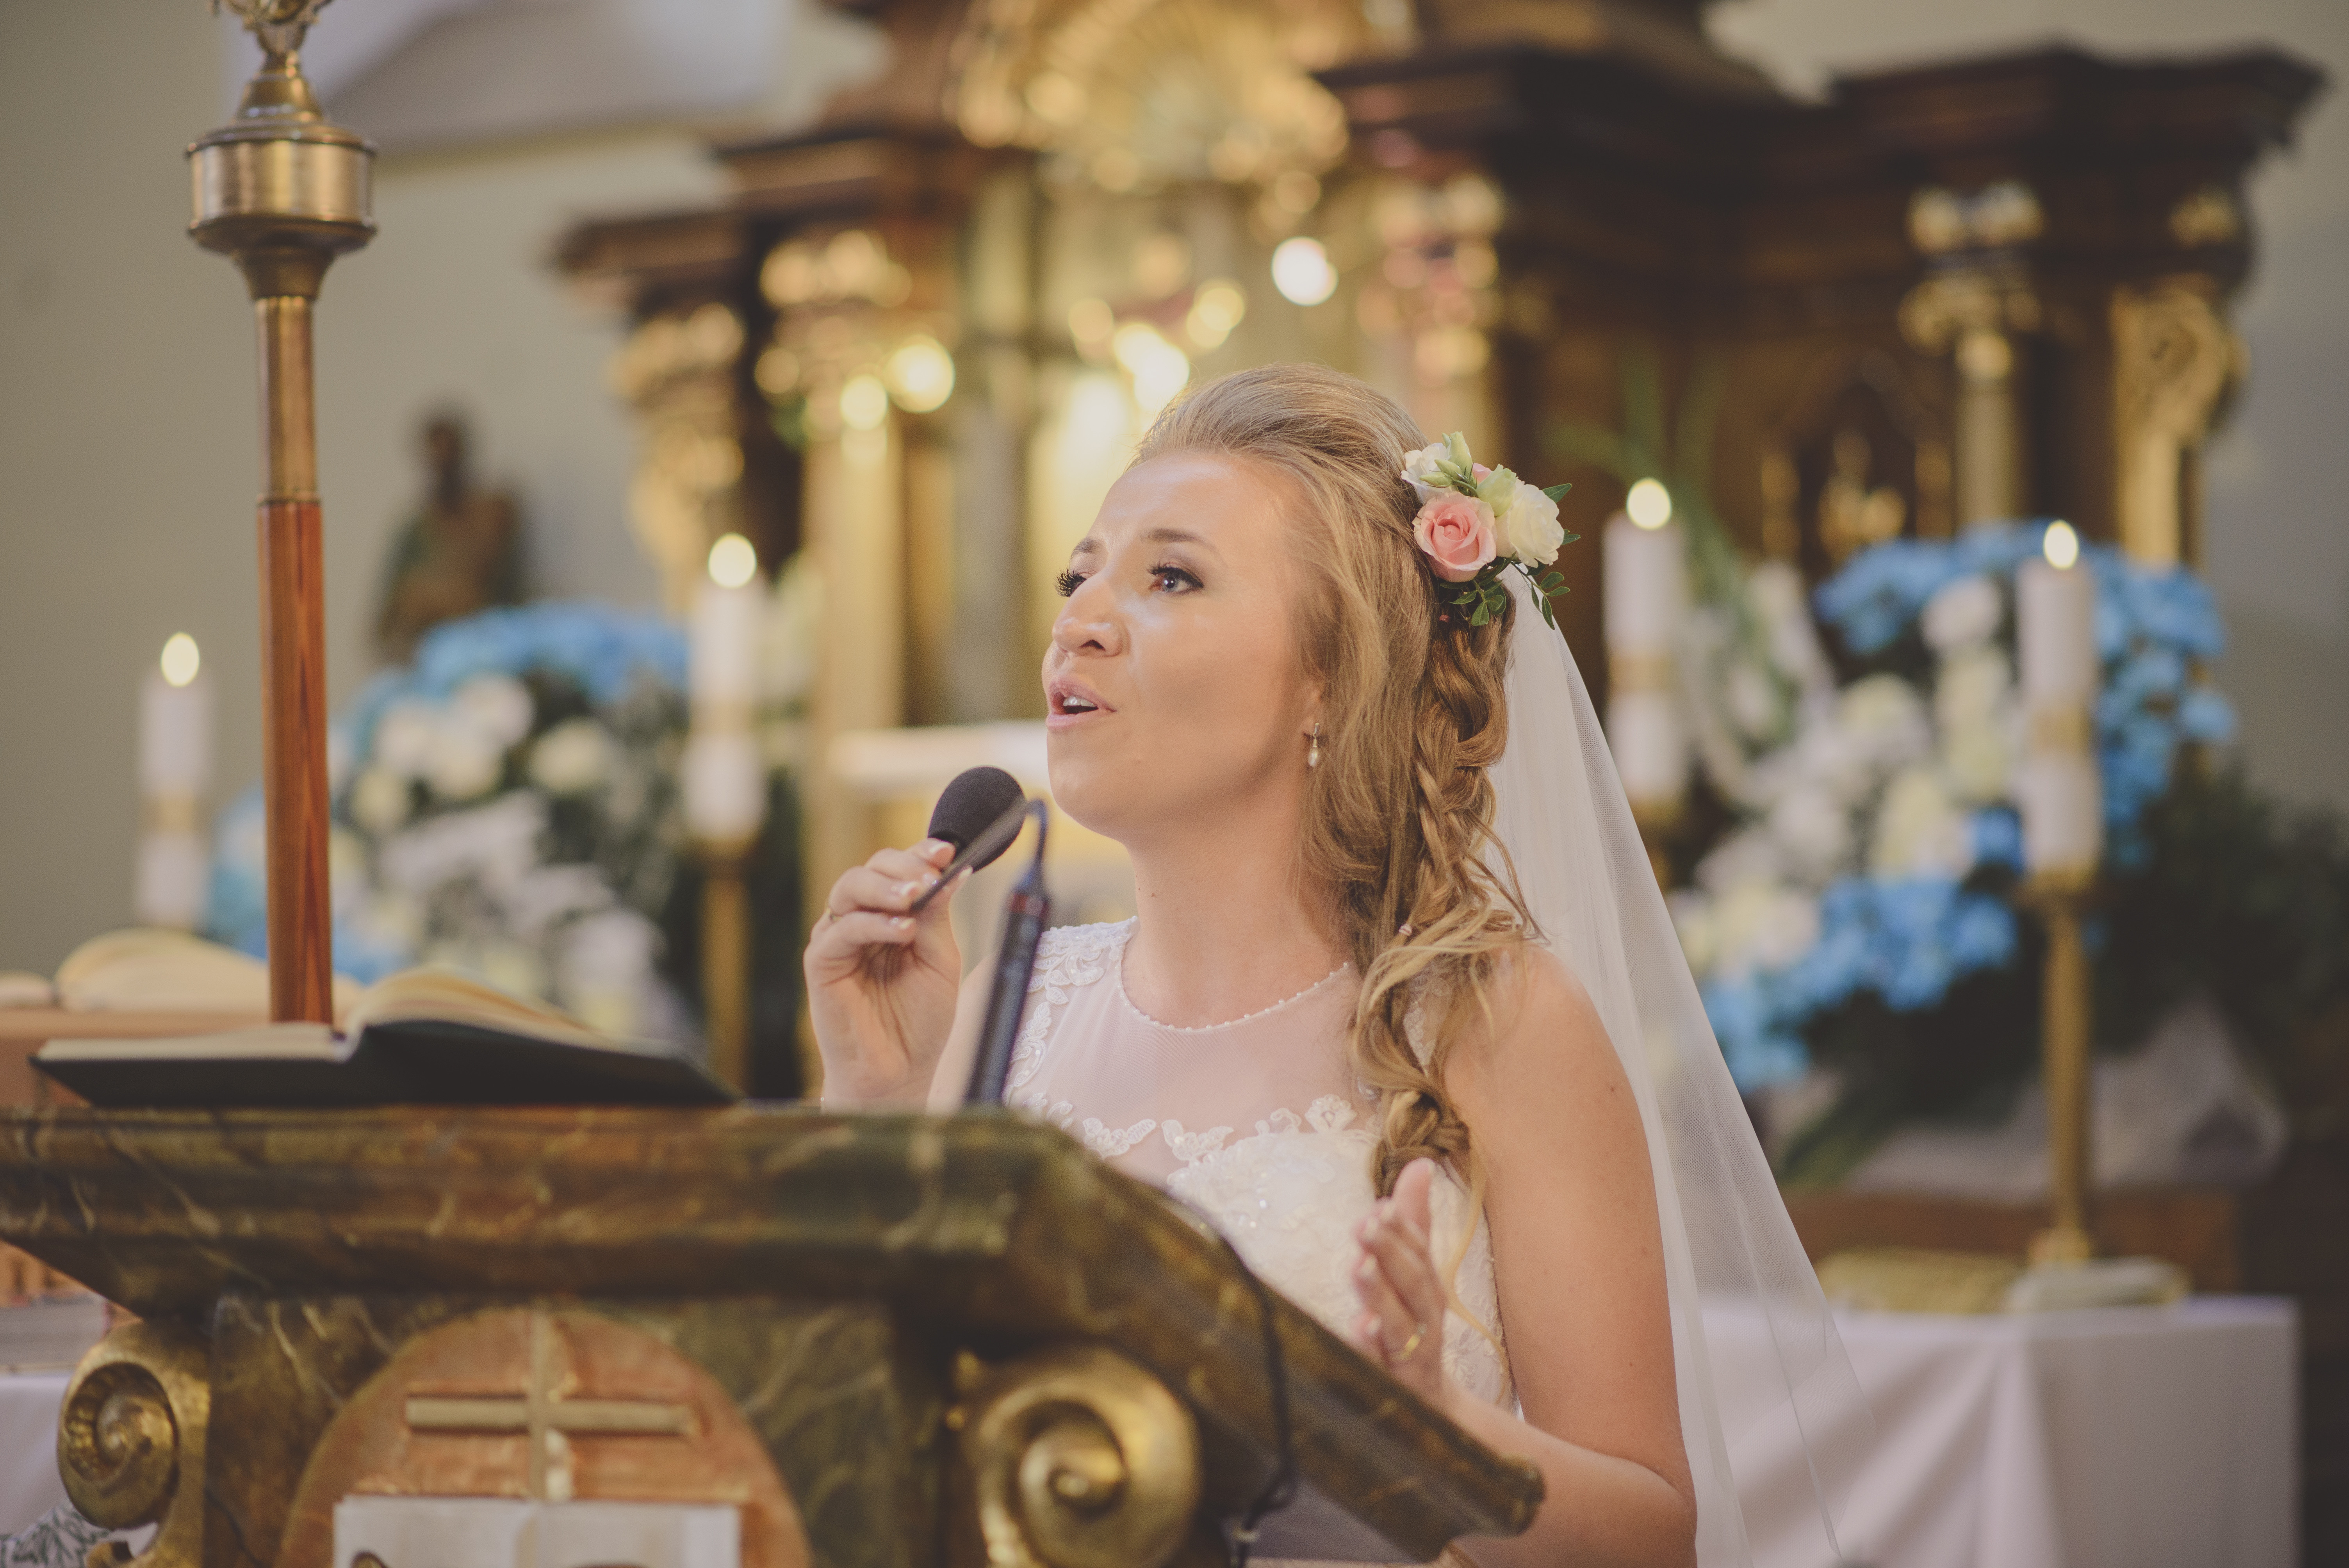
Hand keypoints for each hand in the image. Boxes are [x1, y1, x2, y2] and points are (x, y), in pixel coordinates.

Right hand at [804, 839, 965, 1104]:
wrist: (899, 1073)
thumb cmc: (919, 1020)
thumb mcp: (940, 961)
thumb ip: (938, 918)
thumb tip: (952, 870)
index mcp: (891, 915)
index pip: (899, 870)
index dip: (919, 853)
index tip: (947, 849)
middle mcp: (861, 920)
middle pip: (871, 868)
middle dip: (903, 865)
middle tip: (930, 876)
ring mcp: (838, 940)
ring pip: (849, 888)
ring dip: (885, 886)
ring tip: (915, 894)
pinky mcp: (821, 963)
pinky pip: (840, 930)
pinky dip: (871, 923)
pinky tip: (902, 930)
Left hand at [1347, 1158, 1449, 1406]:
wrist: (1431, 1403)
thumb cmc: (1415, 1324)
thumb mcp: (1414, 1273)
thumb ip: (1414, 1221)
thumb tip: (1420, 1163)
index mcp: (1427, 1288)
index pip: (1419, 1253)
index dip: (1404, 1230)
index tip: (1381, 1206)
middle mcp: (1424, 1318)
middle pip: (1413, 1283)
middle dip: (1392, 1253)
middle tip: (1367, 1225)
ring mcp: (1410, 1353)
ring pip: (1399, 1323)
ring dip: (1381, 1295)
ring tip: (1360, 1268)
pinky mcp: (1394, 1384)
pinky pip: (1381, 1368)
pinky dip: (1371, 1349)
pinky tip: (1358, 1330)